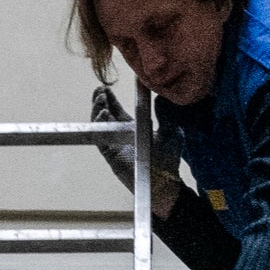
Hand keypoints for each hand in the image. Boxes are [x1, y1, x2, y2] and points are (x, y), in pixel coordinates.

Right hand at [89, 84, 183, 215]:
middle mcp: (121, 136)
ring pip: (100, 126)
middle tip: (99, 89)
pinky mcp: (111, 155)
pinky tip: (102, 114)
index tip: (106, 87)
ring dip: (98, 110)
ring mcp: (115, 146)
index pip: (117, 111)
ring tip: (101, 98)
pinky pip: (101, 139)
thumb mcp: (171, 132)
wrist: (165, 181)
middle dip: (100, 101)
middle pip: (105, 116)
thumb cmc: (169, 159)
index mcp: (132, 129)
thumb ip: (165, 115)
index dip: (110, 99)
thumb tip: (160, 98)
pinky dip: (99, 127)